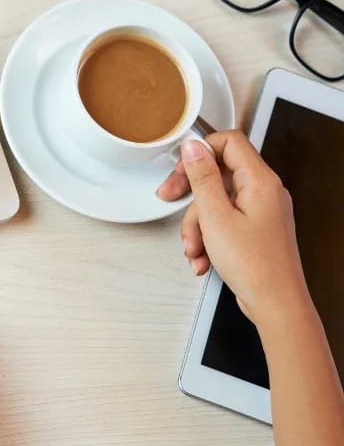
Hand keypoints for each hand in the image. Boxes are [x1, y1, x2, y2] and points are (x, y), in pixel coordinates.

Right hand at [156, 131, 312, 329]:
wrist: (276, 303)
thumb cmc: (255, 266)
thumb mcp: (215, 218)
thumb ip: (202, 178)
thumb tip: (193, 148)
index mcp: (260, 182)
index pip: (230, 142)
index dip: (201, 150)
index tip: (180, 167)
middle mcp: (264, 192)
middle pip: (218, 174)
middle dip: (190, 192)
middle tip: (169, 198)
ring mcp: (260, 211)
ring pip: (216, 202)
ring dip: (197, 225)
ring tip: (194, 248)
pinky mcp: (254, 228)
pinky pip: (223, 221)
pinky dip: (208, 237)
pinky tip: (204, 257)